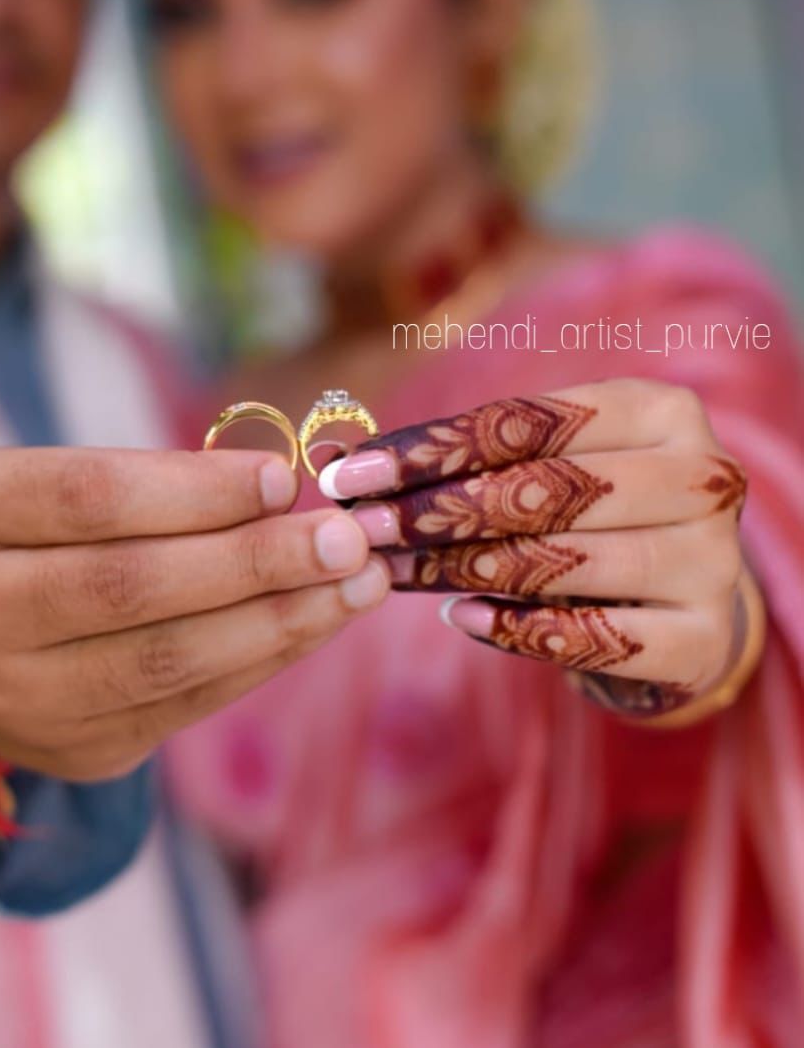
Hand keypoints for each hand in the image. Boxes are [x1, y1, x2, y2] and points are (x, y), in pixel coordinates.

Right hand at [0, 446, 388, 779]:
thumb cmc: (47, 544)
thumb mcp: (70, 488)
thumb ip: (162, 485)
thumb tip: (291, 495)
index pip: (90, 497)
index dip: (195, 490)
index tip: (284, 479)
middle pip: (130, 584)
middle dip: (255, 560)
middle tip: (346, 540)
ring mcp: (17, 694)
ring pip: (167, 658)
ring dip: (280, 619)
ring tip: (356, 584)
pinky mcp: (75, 749)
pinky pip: (188, 703)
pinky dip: (265, 659)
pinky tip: (319, 623)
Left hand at [320, 378, 752, 719]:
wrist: (690, 604)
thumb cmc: (597, 518)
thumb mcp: (547, 469)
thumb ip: (461, 459)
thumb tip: (337, 458)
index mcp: (661, 411)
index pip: (529, 423)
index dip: (433, 448)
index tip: (353, 475)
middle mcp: (700, 477)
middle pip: (546, 490)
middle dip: (437, 511)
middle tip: (360, 532)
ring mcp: (710, 560)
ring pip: (563, 561)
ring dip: (461, 570)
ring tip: (393, 573)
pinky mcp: (702, 637)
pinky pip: (592, 636)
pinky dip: (516, 627)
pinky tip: (459, 616)